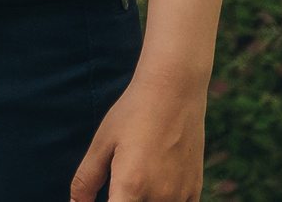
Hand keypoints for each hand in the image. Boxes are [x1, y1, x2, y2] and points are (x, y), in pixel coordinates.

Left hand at [70, 74, 205, 201]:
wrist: (174, 90)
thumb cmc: (133, 113)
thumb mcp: (102, 142)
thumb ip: (86, 178)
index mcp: (131, 186)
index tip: (104, 196)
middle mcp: (159, 197)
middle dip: (123, 199)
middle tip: (116, 182)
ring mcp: (179, 195)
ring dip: (142, 201)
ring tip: (135, 180)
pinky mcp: (194, 190)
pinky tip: (154, 187)